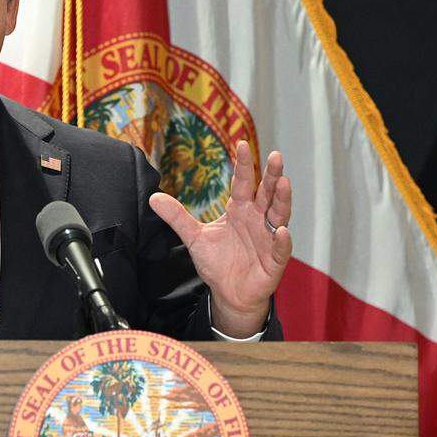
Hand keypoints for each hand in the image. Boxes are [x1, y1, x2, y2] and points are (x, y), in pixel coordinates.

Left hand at [149, 141, 291, 337]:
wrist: (229, 293)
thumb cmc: (217, 262)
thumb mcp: (194, 237)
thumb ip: (177, 217)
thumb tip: (153, 197)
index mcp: (239, 210)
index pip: (242, 182)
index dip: (243, 165)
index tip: (241, 143)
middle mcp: (257, 219)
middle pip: (266, 193)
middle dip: (272, 174)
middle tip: (275, 155)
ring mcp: (269, 238)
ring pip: (278, 215)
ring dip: (282, 200)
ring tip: (283, 183)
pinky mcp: (274, 260)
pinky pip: (281, 248)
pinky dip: (281, 239)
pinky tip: (281, 230)